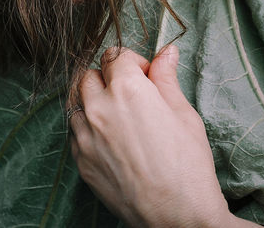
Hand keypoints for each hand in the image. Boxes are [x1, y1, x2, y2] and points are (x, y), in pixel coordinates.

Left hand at [69, 45, 236, 227]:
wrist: (178, 216)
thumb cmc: (188, 166)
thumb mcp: (184, 114)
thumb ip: (167, 78)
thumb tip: (166, 52)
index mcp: (127, 90)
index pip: (115, 55)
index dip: (133, 62)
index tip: (146, 76)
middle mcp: (99, 108)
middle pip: (89, 75)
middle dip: (108, 78)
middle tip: (131, 95)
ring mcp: (85, 137)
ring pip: (77, 103)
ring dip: (94, 103)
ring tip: (119, 119)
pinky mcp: (81, 162)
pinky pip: (75, 133)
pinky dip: (88, 129)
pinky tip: (111, 142)